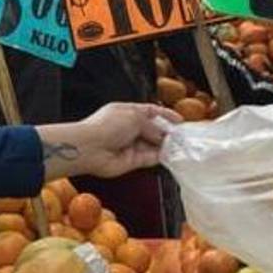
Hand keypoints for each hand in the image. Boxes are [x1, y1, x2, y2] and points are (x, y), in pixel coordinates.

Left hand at [37, 103, 180, 180]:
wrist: (90, 148)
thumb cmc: (106, 127)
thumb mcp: (135, 117)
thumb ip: (153, 125)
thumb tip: (164, 135)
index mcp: (126, 112)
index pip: (150, 111)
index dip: (165, 115)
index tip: (178, 120)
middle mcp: (129, 128)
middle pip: (153, 129)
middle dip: (167, 132)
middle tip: (182, 135)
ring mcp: (130, 145)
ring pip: (153, 145)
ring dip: (166, 145)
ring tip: (180, 145)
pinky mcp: (132, 161)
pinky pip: (150, 158)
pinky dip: (161, 156)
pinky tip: (171, 154)